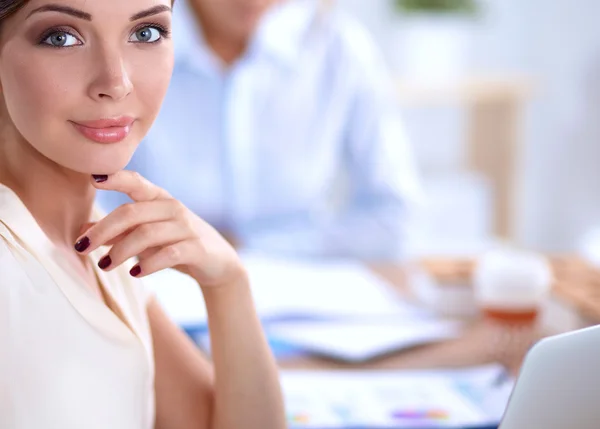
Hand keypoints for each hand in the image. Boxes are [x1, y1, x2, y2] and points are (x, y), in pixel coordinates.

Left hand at [75, 171, 245, 288]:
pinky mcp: (197, 249)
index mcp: (159, 199)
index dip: (116, 178)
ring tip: (104, 265)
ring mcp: (186, 228)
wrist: (218, 262)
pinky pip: (169, 254)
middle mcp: (173, 208)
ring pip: (146, 234)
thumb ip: (117, 233)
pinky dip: (149, 263)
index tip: (93, 179)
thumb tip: (81, 233)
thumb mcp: (146, 236)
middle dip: (103, 229)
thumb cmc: (176, 244)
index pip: (136, 182)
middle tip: (81, 248)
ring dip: (120, 250)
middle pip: (131, 213)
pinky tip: (135, 272)